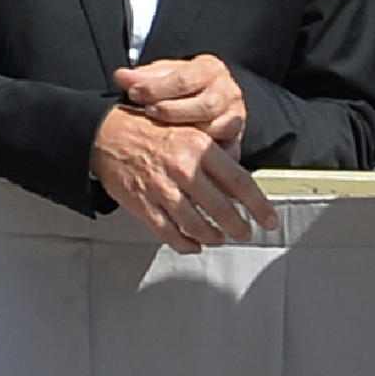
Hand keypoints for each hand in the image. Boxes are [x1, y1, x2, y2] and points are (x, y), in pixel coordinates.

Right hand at [89, 104, 269, 250]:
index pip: (240, 183)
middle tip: (244, 234)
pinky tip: (192, 245)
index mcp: (199, 148)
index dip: (259, 206)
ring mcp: (161, 188)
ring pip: (196, 225)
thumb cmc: (149, 130)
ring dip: (212, 236)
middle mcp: (183, 168)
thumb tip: (238, 186)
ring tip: (218, 239)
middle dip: (238, 228)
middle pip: (221, 209)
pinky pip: (168, 232)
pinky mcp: (141, 203)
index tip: (269, 221)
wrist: (106, 133)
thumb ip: (215, 156)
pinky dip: (184, 243)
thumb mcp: (189, 132)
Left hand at [113, 53, 245, 144]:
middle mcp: (229, 92)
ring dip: (186, 133)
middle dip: (172, 111)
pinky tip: (176, 152)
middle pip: (206, 105)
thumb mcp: (162, 76)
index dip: (156, 87)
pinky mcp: (236, 142)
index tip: (132, 94)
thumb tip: (120, 77)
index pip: (185, 78)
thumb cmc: (178, 89)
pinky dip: (198, 154)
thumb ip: (144, 77)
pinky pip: (221, 151)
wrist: (205, 105)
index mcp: (211, 69)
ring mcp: (236, 118)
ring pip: (215, 129)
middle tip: (147, 113)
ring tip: (159, 134)